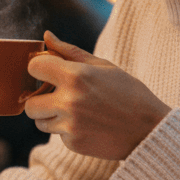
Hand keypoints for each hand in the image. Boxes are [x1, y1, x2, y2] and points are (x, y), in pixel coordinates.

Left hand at [24, 31, 170, 159]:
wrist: (149, 129)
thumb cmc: (128, 92)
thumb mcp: (103, 66)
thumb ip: (70, 52)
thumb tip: (47, 36)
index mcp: (75, 76)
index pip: (34, 67)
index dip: (40, 68)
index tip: (49, 72)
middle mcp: (69, 102)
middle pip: (30, 103)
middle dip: (39, 99)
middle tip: (57, 97)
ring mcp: (70, 125)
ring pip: (39, 122)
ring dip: (50, 116)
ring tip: (75, 111)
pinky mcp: (74, 143)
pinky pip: (57, 134)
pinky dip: (67, 130)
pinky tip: (88, 125)